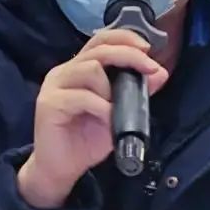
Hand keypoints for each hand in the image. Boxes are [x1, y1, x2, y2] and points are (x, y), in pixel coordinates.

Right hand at [18, 30, 168, 208]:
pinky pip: (82, 96)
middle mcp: (64, 71)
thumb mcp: (117, 115)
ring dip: (111, 88)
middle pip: (99, 49)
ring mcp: (54, 86)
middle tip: (150, 69)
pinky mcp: (49, 104)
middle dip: (129, 56)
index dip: (126, 39)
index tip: (148, 50)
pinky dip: (102, 107)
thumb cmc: (85, 141)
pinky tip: (109, 120)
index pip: (101, 40)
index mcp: (78, 69)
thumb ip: (135, 93)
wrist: (60, 170)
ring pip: (90, 69)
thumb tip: (160, 73)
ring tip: (117, 108)